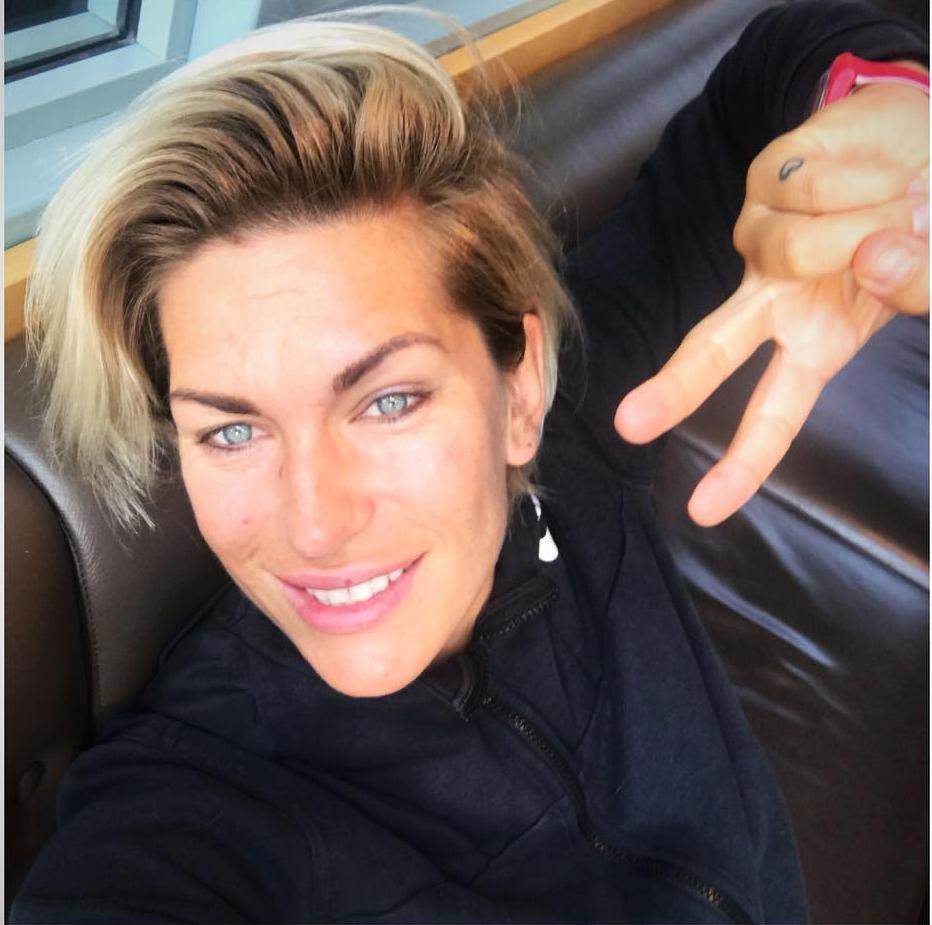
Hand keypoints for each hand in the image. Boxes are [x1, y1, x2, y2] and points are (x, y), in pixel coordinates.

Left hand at [615, 76, 928, 526]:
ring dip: (863, 219)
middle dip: (675, 387)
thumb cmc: (921, 222)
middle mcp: (774, 299)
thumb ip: (918, 282)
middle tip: (627, 426)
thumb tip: (878, 257)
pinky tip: (867, 173)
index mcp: (814, 341)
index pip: (773, 415)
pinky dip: (854, 179)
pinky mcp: (760, 180)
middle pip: (711, 348)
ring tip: (892, 201)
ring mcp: (760, 240)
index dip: (742, 464)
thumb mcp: (928, 271)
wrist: (921, 143)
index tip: (703, 510)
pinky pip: (803, 189)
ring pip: (790, 248)